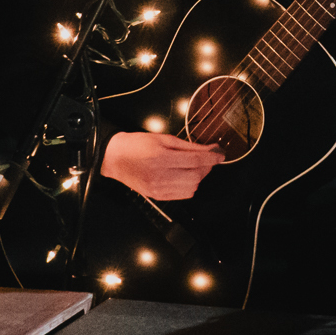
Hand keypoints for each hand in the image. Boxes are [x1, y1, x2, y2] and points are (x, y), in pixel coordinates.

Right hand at [100, 131, 222, 199]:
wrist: (114, 158)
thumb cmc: (136, 145)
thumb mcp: (163, 138)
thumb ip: (188, 145)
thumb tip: (209, 149)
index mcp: (161, 157)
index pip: (195, 160)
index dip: (212, 158)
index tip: (220, 154)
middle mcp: (160, 175)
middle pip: (196, 176)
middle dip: (206, 167)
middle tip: (207, 159)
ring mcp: (158, 188)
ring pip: (192, 187)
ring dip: (198, 177)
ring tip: (194, 167)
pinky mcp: (157, 196)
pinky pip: (183, 195)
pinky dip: (190, 186)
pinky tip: (185, 177)